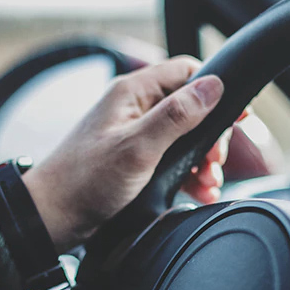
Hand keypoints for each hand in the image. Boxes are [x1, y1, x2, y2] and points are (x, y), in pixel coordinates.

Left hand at [22, 57, 225, 251]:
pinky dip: (189, 174)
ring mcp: (133, 135)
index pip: (186, 71)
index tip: (237, 117)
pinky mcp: (133, 160)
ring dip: (202, 160)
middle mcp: (134, 109)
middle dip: (210, 136)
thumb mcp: (139, 147)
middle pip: (190, 107)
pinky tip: (198, 192)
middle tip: (214, 162)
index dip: (215, 90)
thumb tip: (213, 86)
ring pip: (184, 137)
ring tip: (208, 183)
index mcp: (132, 93)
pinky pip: (172, 159)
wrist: (51, 218)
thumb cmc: (85, 180)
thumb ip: (177, 116)